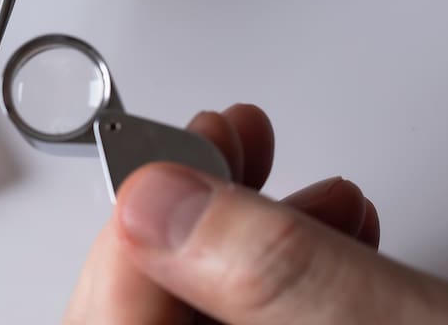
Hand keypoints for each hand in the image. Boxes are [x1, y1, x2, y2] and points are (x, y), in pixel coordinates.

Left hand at [63, 104, 447, 323]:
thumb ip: (270, 271)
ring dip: (236, 218)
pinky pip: (264, 306)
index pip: (117, 324)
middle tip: (213, 141)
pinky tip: (329, 213)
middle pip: (153, 307)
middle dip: (184, 210)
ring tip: (262, 158)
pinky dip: (287, 250)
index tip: (161, 162)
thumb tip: (153, 203)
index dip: (128, 235)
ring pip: (211, 299)